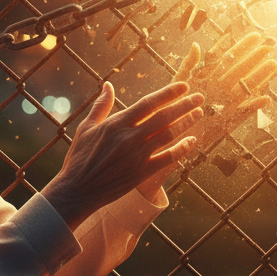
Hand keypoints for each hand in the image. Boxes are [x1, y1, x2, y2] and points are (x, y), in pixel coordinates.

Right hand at [43, 81, 203, 228]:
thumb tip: (107, 84)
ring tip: (198, 113)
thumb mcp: (87, 127)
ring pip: (168, 135)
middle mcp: (130, 137)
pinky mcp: (142, 173)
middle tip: (199, 97)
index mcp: (117, 124)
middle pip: (164, 117)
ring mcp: (137, 155)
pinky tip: (192, 141)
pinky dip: (182, 148)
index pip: (149, 103)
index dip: (168, 93)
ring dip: (186, 123)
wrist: (77, 191)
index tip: (184, 86)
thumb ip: (101, 105)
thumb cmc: (79, 157)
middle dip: (184, 105)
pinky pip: (168, 158)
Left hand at [175, 32, 276, 150]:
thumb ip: (188, 65)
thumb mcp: (178, 83)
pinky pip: (245, 111)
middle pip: (240, 69)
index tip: (255, 36)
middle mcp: (221, 87)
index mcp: (209, 77)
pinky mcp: (229, 119)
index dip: (241, 47)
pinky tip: (265, 99)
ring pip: (246, 86)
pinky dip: (254, 106)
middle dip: (254, 58)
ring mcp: (226, 103)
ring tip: (273, 64)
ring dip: (260, 76)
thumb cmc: (172, 108)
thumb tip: (197, 45)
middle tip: (269, 46)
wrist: (172, 133)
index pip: (228, 57)